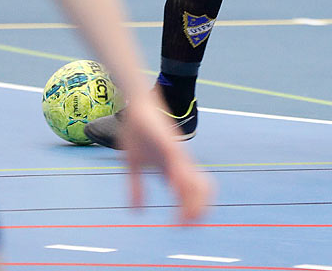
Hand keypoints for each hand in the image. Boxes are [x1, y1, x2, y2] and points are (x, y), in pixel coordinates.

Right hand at [117, 92, 212, 223]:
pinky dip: (181, 180)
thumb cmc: (138, 132)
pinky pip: (180, 165)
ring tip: (187, 218)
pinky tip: (178, 191)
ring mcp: (178, 154)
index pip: (188, 194)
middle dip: (198, 209)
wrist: (138, 105)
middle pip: (199, 190)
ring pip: (193, 180)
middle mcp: (180, 163)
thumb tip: (136, 213)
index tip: (182, 227)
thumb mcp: (133, 165)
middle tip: (188, 227)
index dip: (189, 211)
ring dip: (193, 201)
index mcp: (172, 169)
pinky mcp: (170, 144)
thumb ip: (135, 188)